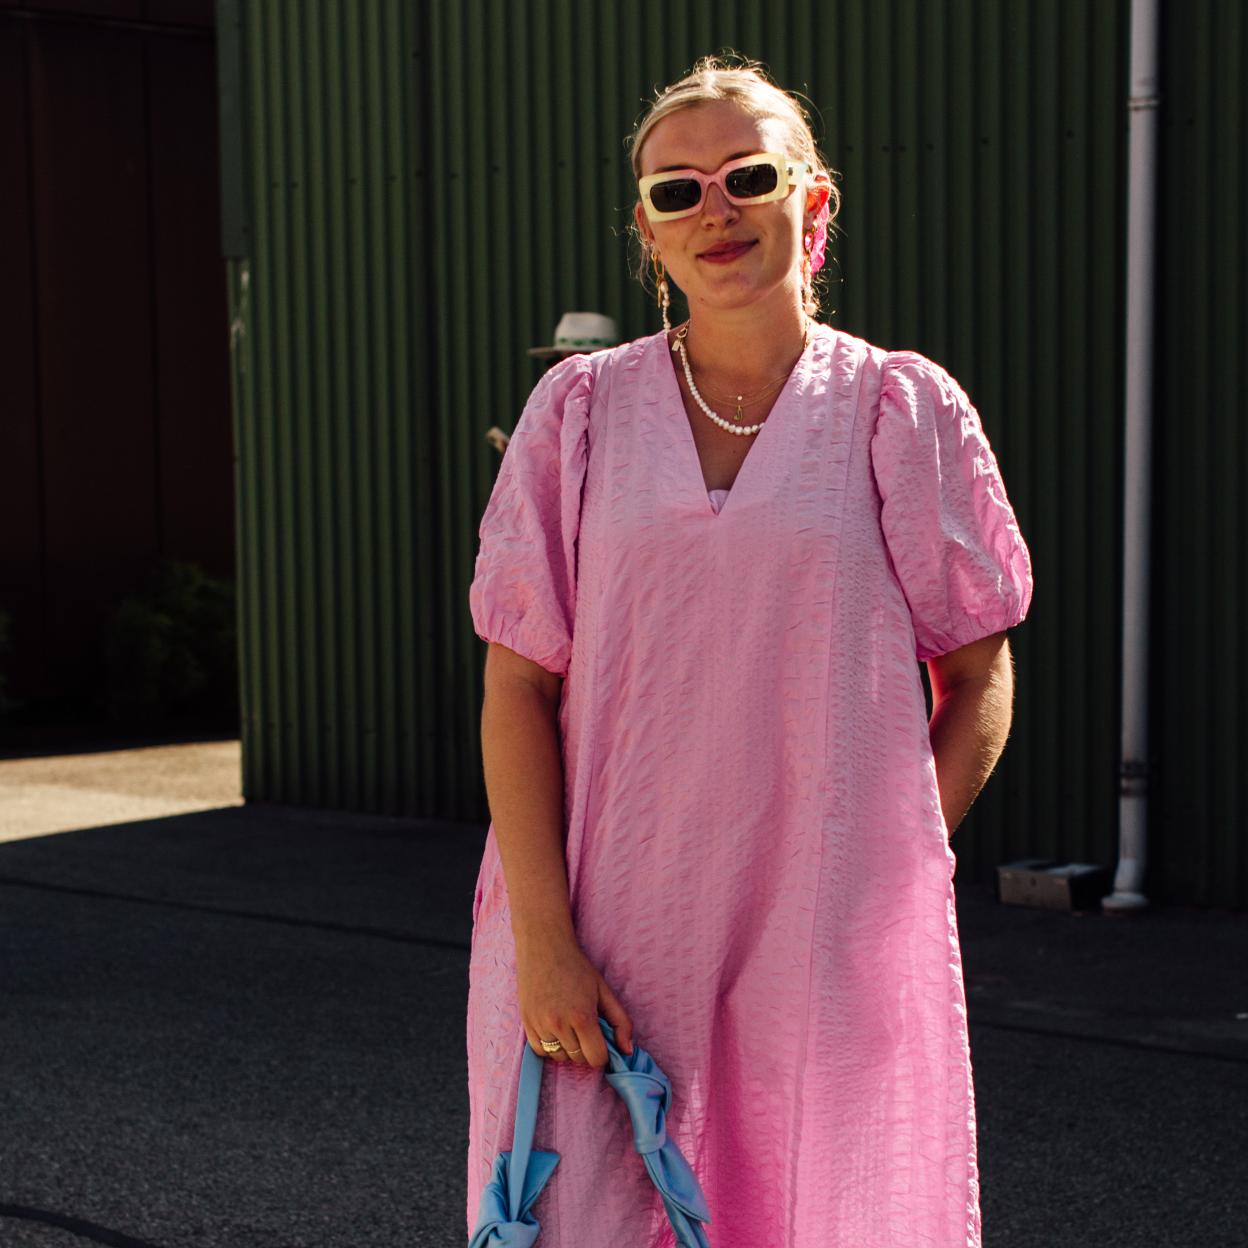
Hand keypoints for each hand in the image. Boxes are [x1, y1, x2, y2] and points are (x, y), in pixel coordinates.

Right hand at [515, 932, 633, 1067]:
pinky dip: (550, 1046)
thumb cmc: (577, 967)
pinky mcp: (526, 1024)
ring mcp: (540, 1025)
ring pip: (560, 1057)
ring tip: (569, 1024)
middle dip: (586, 1048)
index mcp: (582, 1017)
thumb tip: (627, 1051)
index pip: (596, 1058)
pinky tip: (554, 1026)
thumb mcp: (604, 991)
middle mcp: (559, 1025)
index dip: (602, 1052)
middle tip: (585, 1026)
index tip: (601, 1039)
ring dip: (567, 1048)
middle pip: (579, 1059)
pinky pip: (541, 1051)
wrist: (544, 948)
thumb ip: (621, 1022)